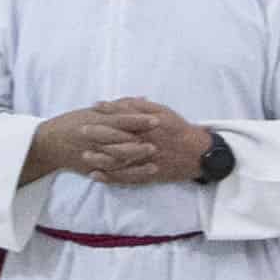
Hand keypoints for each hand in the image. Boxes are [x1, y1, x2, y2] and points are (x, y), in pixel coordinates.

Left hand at [29, 97, 211, 186]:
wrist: (198, 154)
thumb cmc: (179, 130)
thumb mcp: (165, 112)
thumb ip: (143, 107)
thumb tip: (123, 101)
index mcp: (150, 126)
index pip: (126, 117)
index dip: (109, 111)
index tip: (93, 107)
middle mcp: (146, 143)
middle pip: (119, 138)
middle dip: (99, 134)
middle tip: (81, 131)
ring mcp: (146, 161)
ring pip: (120, 161)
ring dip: (100, 158)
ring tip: (84, 155)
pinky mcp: (147, 175)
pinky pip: (126, 178)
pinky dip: (110, 178)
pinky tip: (95, 175)